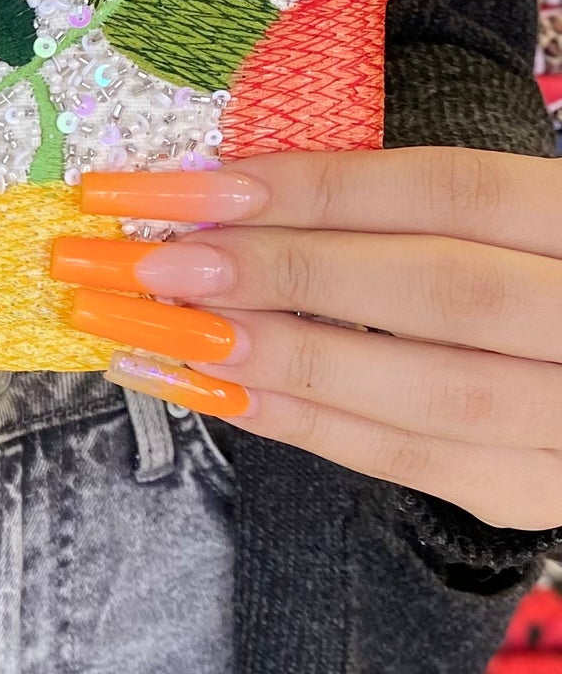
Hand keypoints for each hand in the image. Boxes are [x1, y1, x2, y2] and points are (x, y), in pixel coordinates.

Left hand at [50, 149, 561, 531]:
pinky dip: (296, 421)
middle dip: (281, 272)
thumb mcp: (496, 216)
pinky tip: (202, 386)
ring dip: (272, 355)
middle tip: (149, 261)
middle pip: (436, 291)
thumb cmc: (521, 271)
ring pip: (420, 389)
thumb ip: (392, 203)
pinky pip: (400, 459)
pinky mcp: (530, 489)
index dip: (317, 186)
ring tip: (150, 329)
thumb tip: (221, 184)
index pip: (450, 191)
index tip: (191, 185)